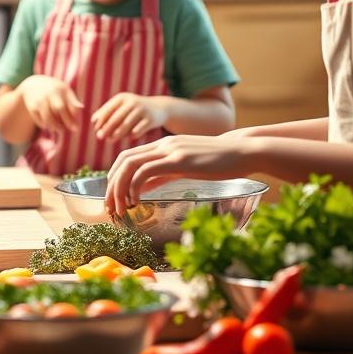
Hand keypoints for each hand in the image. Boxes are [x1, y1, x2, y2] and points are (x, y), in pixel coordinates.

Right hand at [19, 75, 82, 131]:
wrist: (31, 85)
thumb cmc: (54, 90)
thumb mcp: (64, 90)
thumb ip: (72, 100)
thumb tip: (81, 108)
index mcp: (60, 89)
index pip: (70, 104)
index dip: (73, 116)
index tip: (76, 127)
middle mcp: (49, 93)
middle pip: (59, 108)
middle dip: (67, 121)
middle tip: (71, 130)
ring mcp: (40, 100)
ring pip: (48, 117)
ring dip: (55, 126)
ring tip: (58, 130)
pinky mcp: (32, 107)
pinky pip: (40, 120)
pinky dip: (44, 125)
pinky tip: (48, 126)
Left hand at [92, 93, 167, 141]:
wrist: (159, 108)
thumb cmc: (135, 110)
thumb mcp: (123, 107)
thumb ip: (109, 113)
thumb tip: (93, 122)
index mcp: (122, 98)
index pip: (108, 109)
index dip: (100, 120)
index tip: (95, 129)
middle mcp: (132, 102)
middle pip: (116, 117)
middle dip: (106, 128)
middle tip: (99, 137)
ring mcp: (142, 110)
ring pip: (127, 124)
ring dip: (117, 133)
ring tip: (110, 140)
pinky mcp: (150, 119)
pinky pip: (138, 129)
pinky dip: (132, 134)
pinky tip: (129, 138)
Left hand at [105, 133, 253, 215]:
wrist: (242, 150)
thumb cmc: (218, 161)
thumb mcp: (185, 167)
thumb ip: (163, 173)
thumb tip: (143, 186)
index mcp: (163, 146)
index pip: (128, 157)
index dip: (115, 177)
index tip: (113, 198)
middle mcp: (163, 144)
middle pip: (123, 160)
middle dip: (111, 185)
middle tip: (110, 207)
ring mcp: (171, 150)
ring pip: (130, 165)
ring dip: (119, 188)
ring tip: (120, 208)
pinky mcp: (179, 159)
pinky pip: (146, 171)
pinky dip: (134, 186)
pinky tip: (136, 202)